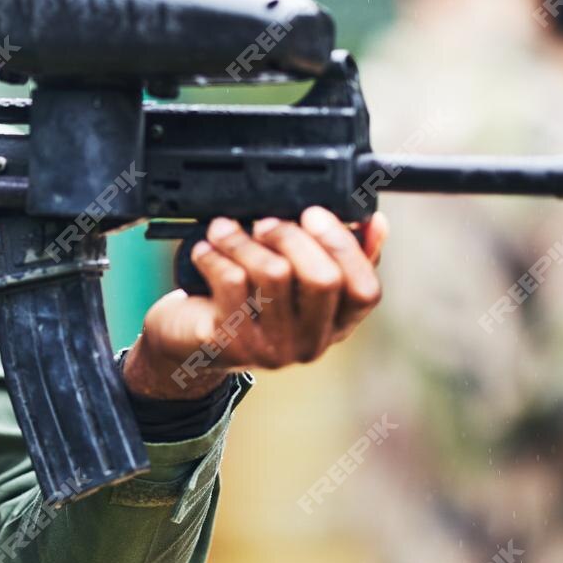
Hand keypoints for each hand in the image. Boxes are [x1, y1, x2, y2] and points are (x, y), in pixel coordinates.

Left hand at [121, 208, 387, 400]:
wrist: (188, 343)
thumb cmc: (249, 302)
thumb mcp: (296, 281)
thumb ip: (338, 255)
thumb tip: (374, 222)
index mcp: (336, 325)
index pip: (366, 291)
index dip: (345, 247)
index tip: (315, 213)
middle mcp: (310, 343)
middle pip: (323, 279)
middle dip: (292, 237)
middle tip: (265, 223)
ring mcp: (272, 348)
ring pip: (273, 275)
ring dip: (244, 240)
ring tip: (225, 229)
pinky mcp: (232, 343)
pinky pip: (231, 281)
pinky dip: (214, 254)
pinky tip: (205, 249)